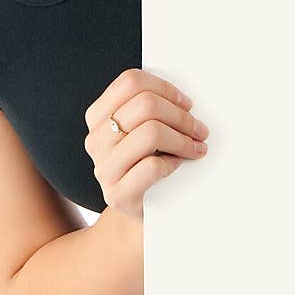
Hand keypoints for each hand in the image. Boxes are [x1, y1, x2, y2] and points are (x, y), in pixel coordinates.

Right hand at [84, 68, 210, 219]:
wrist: (140, 212)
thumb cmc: (146, 164)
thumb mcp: (141, 131)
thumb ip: (150, 109)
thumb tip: (184, 98)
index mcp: (98, 117)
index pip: (130, 82)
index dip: (165, 88)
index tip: (186, 103)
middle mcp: (95, 140)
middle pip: (145, 105)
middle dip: (181, 116)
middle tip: (199, 129)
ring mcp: (104, 169)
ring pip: (151, 133)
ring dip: (182, 139)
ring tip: (196, 147)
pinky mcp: (117, 195)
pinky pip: (152, 166)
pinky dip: (172, 162)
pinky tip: (177, 164)